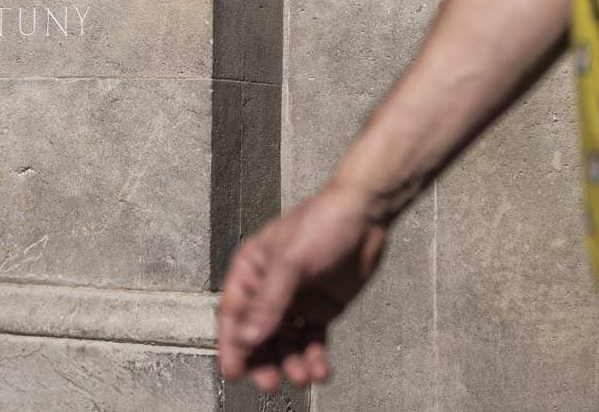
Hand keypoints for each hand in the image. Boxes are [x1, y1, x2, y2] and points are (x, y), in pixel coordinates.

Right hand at [215, 181, 389, 390]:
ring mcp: (296, 301)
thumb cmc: (322, 223)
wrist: (366, 215)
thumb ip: (270, 302)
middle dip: (264, 361)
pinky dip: (315, 358)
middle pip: (259, 335)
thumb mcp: (290, 260)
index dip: (232, 345)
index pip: (233, 314)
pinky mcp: (320, 310)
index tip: (235, 372)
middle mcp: (270, 289)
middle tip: (271, 384)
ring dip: (292, 363)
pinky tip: (322, 371)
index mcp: (252, 271)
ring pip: (286, 343)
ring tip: (305, 377)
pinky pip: (312, 342)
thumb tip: (249, 338)